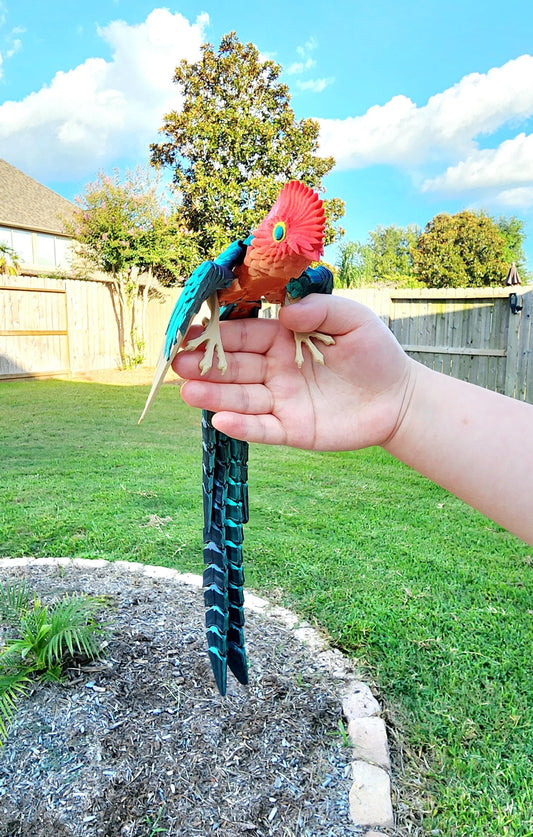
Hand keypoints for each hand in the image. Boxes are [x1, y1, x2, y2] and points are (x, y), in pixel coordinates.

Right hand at [172, 294, 413, 450]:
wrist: (399, 399)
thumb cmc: (376, 354)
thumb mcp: (354, 320)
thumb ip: (321, 310)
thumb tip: (286, 312)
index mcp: (284, 340)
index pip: (245, 336)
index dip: (218, 335)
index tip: (190, 333)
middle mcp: (276, 370)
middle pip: (234, 368)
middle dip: (205, 365)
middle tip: (178, 363)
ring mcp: (282, 401)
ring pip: (241, 399)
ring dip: (213, 396)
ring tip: (186, 391)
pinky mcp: (292, 430)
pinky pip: (263, 429)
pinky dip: (243, 427)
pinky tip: (221, 421)